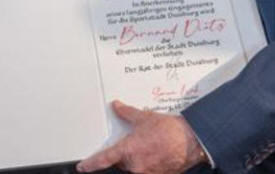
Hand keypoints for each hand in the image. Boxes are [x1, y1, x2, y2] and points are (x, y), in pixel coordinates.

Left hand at [76, 101, 206, 173]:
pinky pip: (145, 171)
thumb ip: (127, 113)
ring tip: (148, 147)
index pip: (104, 159)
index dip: (91, 164)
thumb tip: (117, 107)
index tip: (82, 167)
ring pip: (132, 167)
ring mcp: (147, 173)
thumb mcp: (144, 117)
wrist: (191, 141)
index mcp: (129, 151)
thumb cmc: (170, 131)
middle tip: (135, 142)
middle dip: (123, 154)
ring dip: (135, 159)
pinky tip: (154, 153)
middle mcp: (136, 165)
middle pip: (120, 163)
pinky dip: (146, 163)